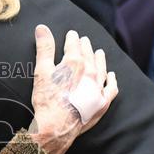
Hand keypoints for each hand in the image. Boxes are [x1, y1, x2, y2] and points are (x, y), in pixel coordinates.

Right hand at [31, 25, 117, 153]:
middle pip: (89, 55)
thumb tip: (42, 27)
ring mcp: (97, 88)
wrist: (56, 126)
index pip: (74, 45)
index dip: (72, 38)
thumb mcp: (42, 71)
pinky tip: (111, 76)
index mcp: (74, 63)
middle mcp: (90, 73)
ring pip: (101, 68)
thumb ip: (44, 48)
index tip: (72, 34)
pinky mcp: (102, 103)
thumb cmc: (47, 99)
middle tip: (84, 41)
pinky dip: (111, 81)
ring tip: (99, 53)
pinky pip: (111, 88)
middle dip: (85, 46)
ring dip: (100, 59)